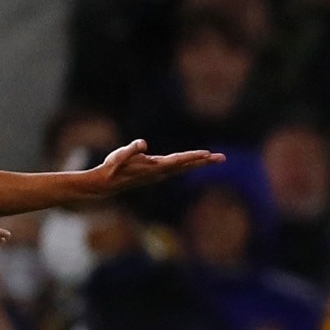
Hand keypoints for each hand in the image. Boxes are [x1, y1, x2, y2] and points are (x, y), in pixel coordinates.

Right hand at [86, 139, 222, 193]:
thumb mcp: (119, 155)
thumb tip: (142, 144)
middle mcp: (161, 172)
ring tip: (215, 158)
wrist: (107, 184)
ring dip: (200, 163)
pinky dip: (190, 164)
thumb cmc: (113, 167)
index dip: (193, 156)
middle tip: (222, 158)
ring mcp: (160, 174)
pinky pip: (179, 168)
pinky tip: (196, 162)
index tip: (207, 154)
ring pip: (184, 168)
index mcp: (155, 167)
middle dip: (204, 162)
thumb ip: (132, 149)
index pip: (178, 160)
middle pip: (187, 165)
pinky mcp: (157, 174)